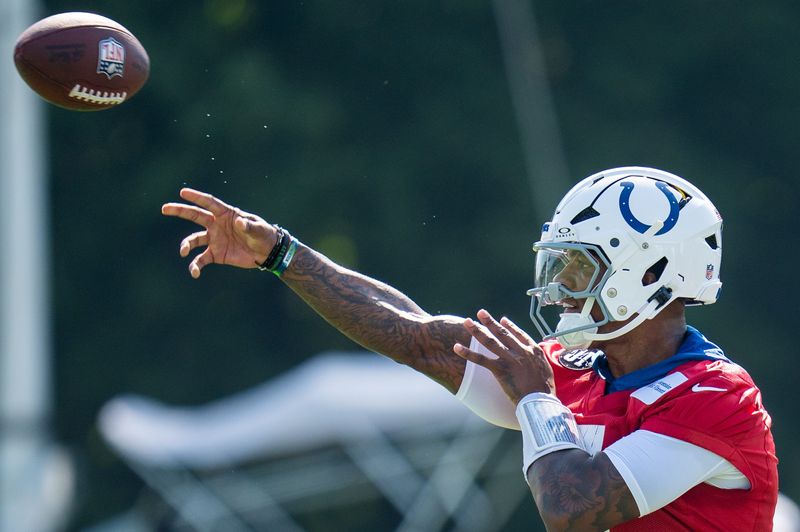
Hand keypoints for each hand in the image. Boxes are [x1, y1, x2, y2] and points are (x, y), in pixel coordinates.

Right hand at [161, 188, 275, 277]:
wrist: (266, 252)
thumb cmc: (264, 235)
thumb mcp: (258, 230)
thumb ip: (248, 226)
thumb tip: (239, 222)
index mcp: (226, 214)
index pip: (209, 203)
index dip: (197, 197)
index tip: (183, 192)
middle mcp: (216, 225)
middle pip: (195, 216)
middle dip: (180, 211)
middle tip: (164, 208)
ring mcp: (214, 239)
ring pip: (194, 240)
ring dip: (186, 245)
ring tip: (183, 252)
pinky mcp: (215, 254)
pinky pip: (200, 260)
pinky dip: (195, 266)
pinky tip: (195, 273)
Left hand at [453, 309, 554, 403]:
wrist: (540, 400)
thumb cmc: (545, 390)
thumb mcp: (546, 369)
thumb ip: (538, 360)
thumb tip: (535, 357)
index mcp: (533, 350)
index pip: (519, 334)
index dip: (510, 326)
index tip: (502, 319)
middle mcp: (520, 351)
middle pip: (502, 333)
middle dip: (490, 322)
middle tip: (480, 312)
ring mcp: (509, 359)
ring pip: (490, 342)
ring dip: (477, 330)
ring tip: (467, 321)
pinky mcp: (500, 369)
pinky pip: (481, 359)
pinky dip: (468, 353)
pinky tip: (457, 347)